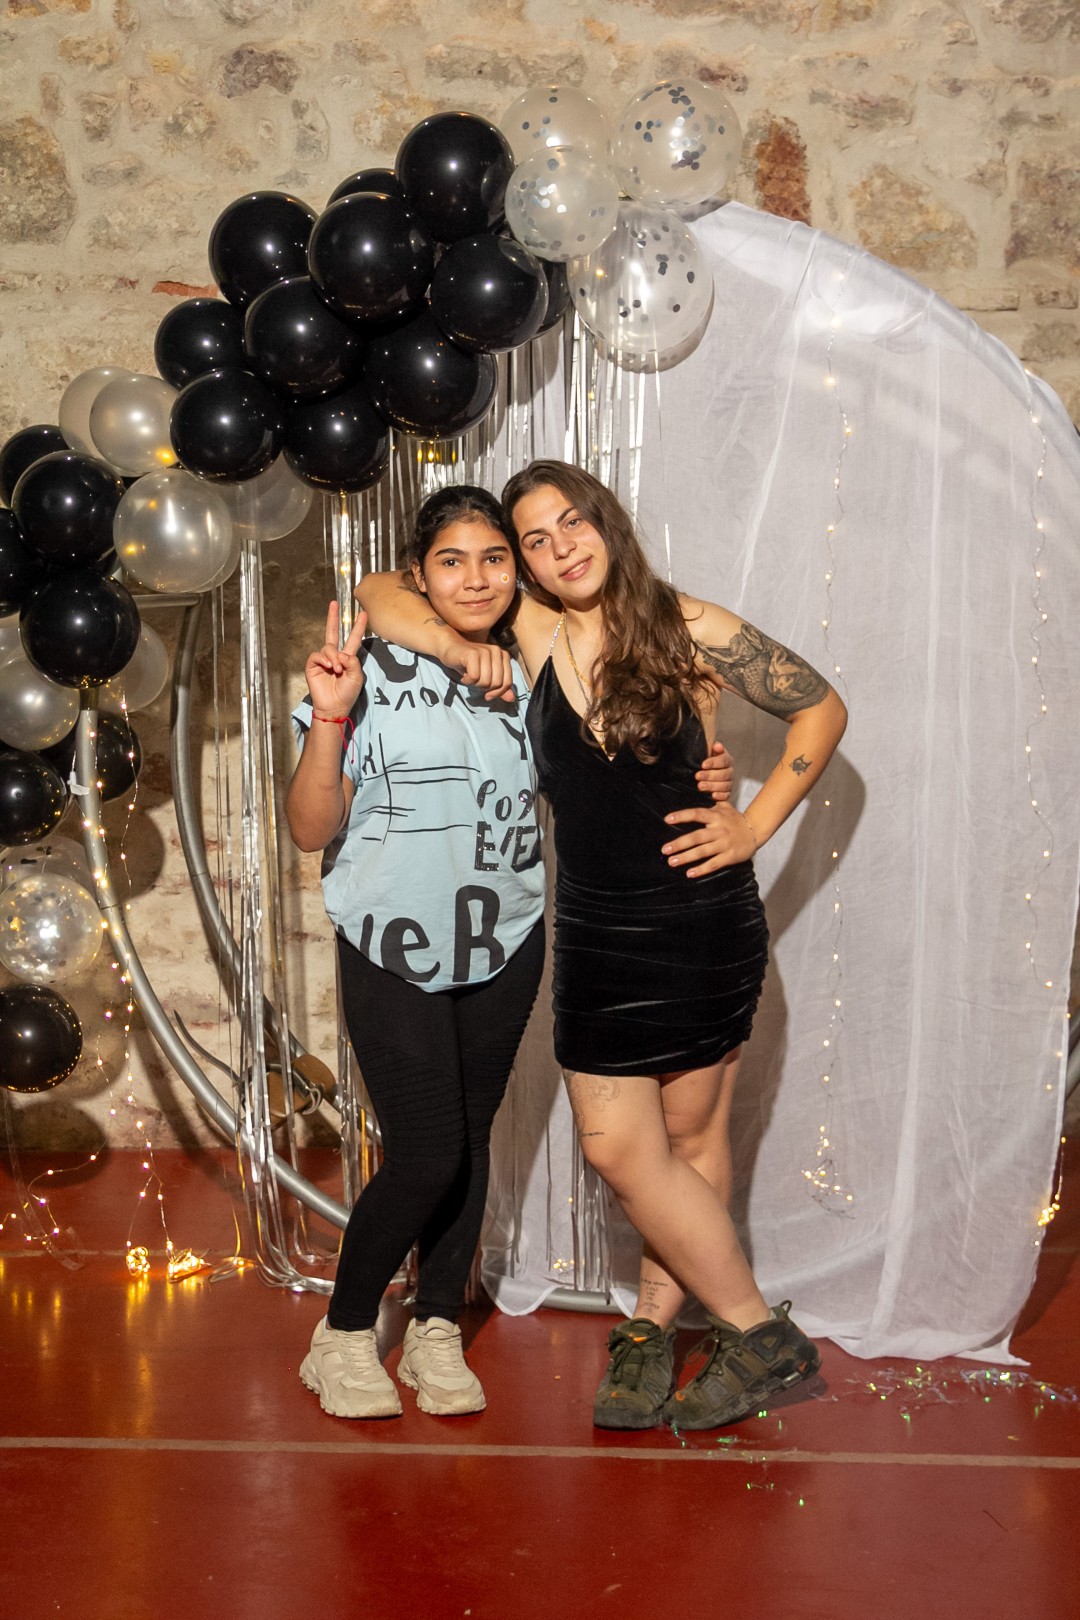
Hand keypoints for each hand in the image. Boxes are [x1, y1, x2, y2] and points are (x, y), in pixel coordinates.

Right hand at [304, 602, 366, 717]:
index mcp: (347, 658)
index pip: (353, 639)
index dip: (358, 627)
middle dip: (333, 617)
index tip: (363, 613)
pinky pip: (317, 655)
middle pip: (333, 632)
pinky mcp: (312, 665)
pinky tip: (328, 666)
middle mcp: (334, 656)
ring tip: (337, 669)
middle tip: (333, 603)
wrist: (335, 706)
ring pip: (328, 647)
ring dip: (334, 657)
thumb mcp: (357, 676)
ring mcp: (323, 660)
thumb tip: (341, 653)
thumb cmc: (347, 693)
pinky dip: (323, 659)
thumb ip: (353, 662)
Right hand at [439, 635, 516, 702]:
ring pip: (486, 681)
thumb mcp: (487, 676)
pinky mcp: (472, 654)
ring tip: (469, 677)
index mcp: (503, 656)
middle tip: (476, 682)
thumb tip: (511, 699)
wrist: (451, 648)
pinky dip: (467, 681)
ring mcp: (485, 651)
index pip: (507, 682)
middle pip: (497, 683)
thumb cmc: (469, 664)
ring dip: (475, 684)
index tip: (487, 694)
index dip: (497, 692)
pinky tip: (464, 676)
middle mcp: (496, 651)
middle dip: (485, 688)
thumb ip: (500, 687)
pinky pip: (474, 677)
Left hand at [660, 803, 757, 877]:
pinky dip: (701, 869)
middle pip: (697, 837)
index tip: (667, 819)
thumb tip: (699, 788)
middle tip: (664, 850)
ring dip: (686, 857)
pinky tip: (689, 873)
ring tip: (672, 862)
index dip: (682, 816)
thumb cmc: (735, 819)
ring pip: (703, 852)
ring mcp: (725, 844)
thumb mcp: (725, 806)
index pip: (697, 814)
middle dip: (679, 844)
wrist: (756, 830)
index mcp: (716, 816)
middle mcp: (719, 830)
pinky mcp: (730, 856)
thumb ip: (711, 800)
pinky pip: (714, 864)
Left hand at [696, 740, 732, 802]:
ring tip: (700, 786)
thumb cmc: (704, 761)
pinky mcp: (726, 793)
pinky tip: (712, 796)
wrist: (703, 772)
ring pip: (724, 785)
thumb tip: (717, 746)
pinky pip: (726, 796)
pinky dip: (720, 796)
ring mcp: (729, 783)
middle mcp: (729, 771)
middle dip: (709, 775)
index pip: (723, 760)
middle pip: (723, 774)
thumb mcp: (706, 752)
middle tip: (697, 776)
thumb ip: (711, 748)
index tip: (702, 765)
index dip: (713, 762)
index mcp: (726, 760)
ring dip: (712, 786)